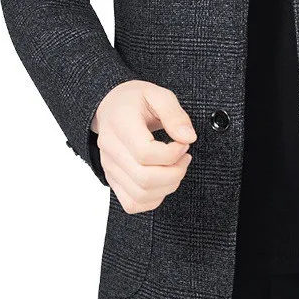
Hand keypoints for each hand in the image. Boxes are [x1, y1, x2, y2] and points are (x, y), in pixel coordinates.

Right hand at [91, 80, 196, 212]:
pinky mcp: (113, 179)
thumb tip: (188, 138)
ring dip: (167, 186)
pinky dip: (154, 199)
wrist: (109, 105)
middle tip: (185, 156)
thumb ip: (174, 114)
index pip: (145, 153)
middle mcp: (111, 149)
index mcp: (120, 124)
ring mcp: (110, 167)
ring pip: (140, 195)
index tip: (184, 143)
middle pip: (144, 178)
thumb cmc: (134, 100)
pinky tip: (163, 181)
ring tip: (176, 167)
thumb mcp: (157, 94)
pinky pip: (132, 204)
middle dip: (175, 172)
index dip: (172, 153)